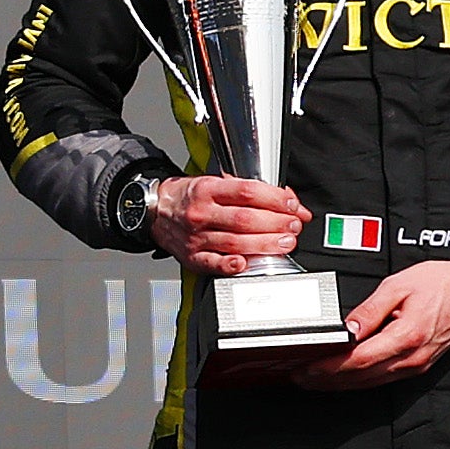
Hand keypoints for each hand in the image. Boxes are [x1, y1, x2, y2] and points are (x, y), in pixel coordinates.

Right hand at [147, 171, 306, 276]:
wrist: (156, 211)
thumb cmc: (191, 197)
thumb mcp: (217, 183)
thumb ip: (253, 192)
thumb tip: (292, 204)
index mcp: (207, 189)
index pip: (247, 192)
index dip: (275, 199)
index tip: (292, 205)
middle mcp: (200, 213)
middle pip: (245, 219)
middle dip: (277, 224)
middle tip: (293, 226)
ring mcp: (195, 237)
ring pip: (235, 242)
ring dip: (266, 244)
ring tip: (285, 242)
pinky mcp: (192, 256)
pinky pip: (213, 263)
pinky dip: (230, 265)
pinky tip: (245, 263)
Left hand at [313, 255, 449, 383]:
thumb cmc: (441, 283)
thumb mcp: (398, 286)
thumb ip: (369, 310)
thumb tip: (346, 329)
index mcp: (406, 336)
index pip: (358, 360)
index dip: (328, 368)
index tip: (305, 368)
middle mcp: (412, 357)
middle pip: (361, 377)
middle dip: (326, 381)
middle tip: (298, 378)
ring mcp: (417, 364)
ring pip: (371, 382)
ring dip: (340, 384)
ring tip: (313, 381)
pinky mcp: (419, 365)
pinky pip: (383, 378)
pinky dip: (359, 380)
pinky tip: (343, 378)